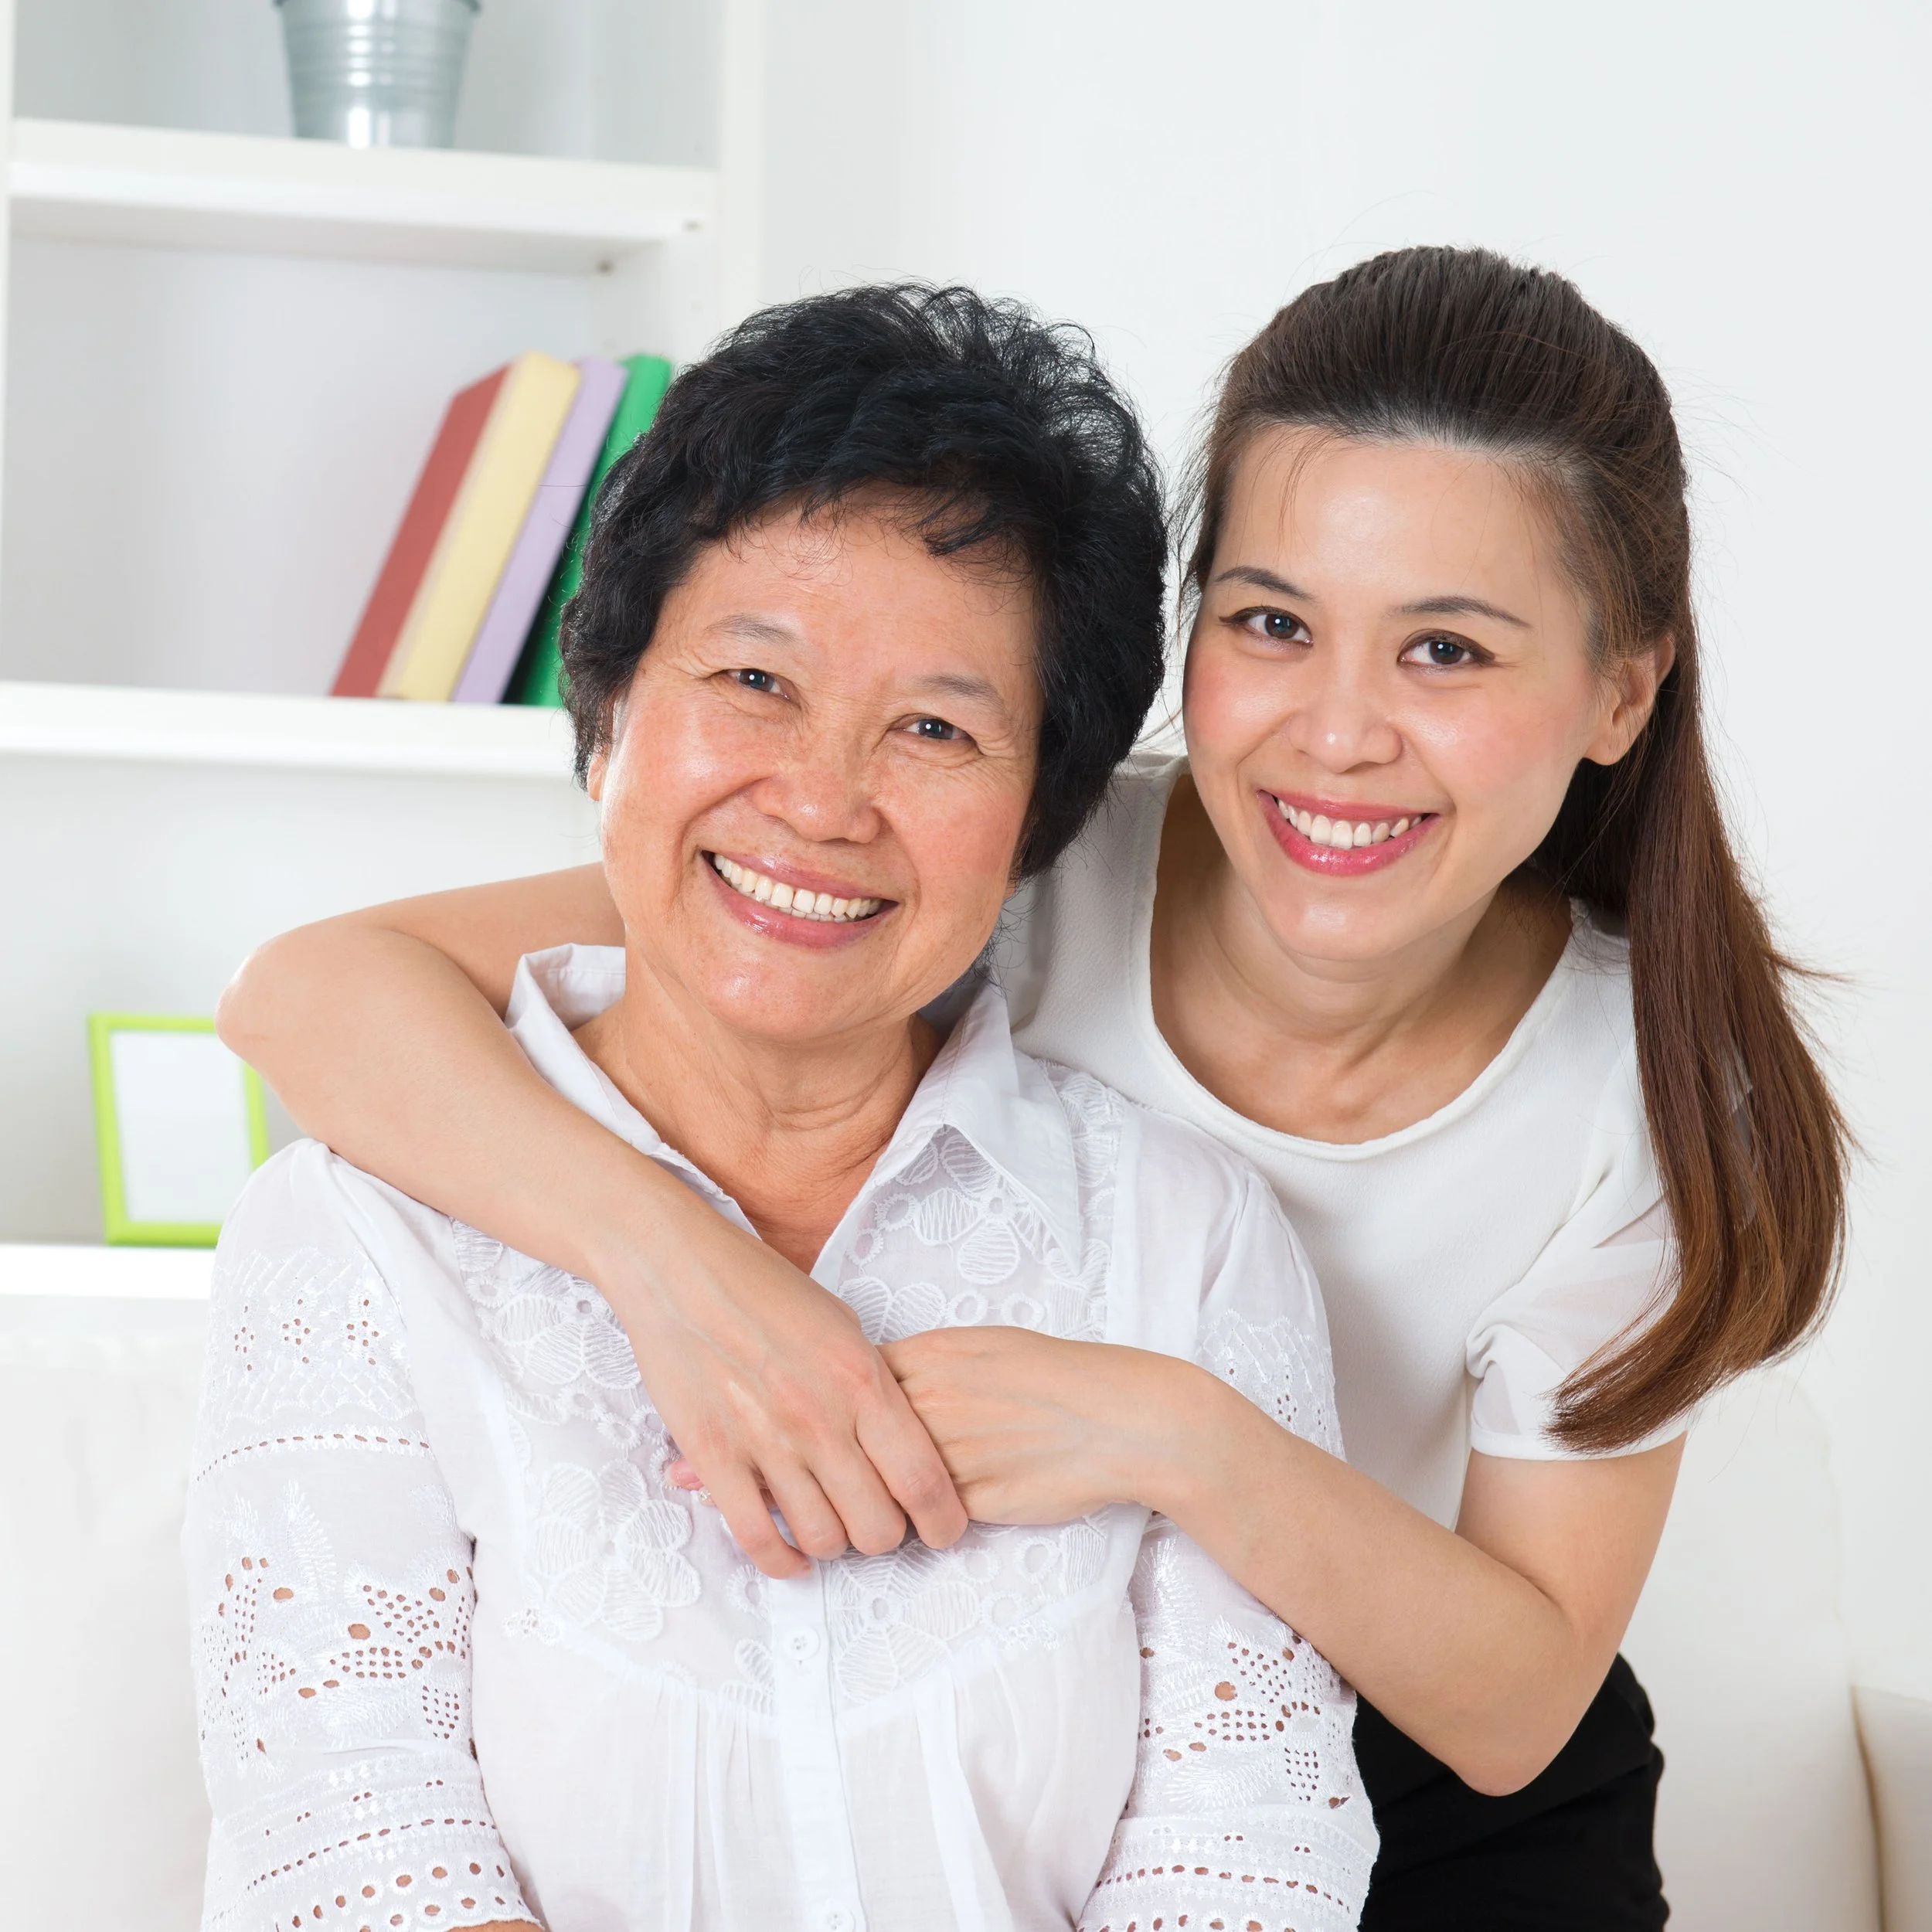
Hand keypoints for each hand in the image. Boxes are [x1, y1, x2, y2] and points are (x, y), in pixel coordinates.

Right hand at [605, 1198, 966, 1576]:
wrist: (681, 1271)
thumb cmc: (767, 1291)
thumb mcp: (843, 1327)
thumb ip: (875, 1388)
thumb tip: (906, 1445)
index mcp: (863, 1380)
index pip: (924, 1480)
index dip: (944, 1522)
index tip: (943, 1530)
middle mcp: (821, 1417)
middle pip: (878, 1526)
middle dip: (887, 1536)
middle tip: (878, 1523)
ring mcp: (765, 1440)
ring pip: (823, 1540)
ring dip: (834, 1545)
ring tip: (832, 1527)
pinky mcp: (713, 1457)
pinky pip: (757, 1539)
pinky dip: (781, 1560)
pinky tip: (790, 1554)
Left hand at [876, 1327, 1215, 1522]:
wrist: (1123, 1421)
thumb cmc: (1063, 1378)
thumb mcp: (988, 1345)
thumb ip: (929, 1363)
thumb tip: (884, 1382)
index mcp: (931, 1355)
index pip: (850, 1380)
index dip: (848, 1401)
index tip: (852, 1415)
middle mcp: (930, 1402)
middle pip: (856, 1434)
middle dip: (856, 1452)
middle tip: (864, 1463)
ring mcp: (946, 1454)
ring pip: (882, 1482)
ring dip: (882, 1491)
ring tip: (899, 1491)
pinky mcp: (967, 1504)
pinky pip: (921, 1517)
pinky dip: (921, 1519)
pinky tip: (938, 1510)